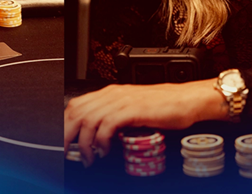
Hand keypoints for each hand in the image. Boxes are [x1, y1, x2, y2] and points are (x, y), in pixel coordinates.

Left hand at [63, 79, 225, 164]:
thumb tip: (98, 135)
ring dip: (84, 143)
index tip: (63, 143)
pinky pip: (107, 126)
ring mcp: (123, 100)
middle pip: (76, 112)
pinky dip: (101, 141)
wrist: (188, 100)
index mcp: (111, 92)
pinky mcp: (133, 110)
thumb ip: (115, 117)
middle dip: (66, 136)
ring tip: (88, 158)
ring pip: (88, 120)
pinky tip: (105, 151)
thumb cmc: (165, 106)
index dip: (64, 125)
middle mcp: (113, 94)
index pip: (76, 105)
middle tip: (67, 154)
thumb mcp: (133, 109)